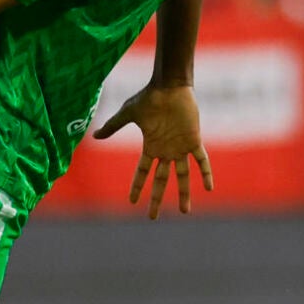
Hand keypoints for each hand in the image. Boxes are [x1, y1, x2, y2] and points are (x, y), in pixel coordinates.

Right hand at [91, 83, 212, 219]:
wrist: (168, 86)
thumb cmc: (148, 98)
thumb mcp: (127, 114)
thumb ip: (113, 126)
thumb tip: (95, 136)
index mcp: (151, 146)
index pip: (142, 171)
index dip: (137, 186)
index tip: (132, 202)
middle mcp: (166, 151)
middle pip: (161, 179)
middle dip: (156, 198)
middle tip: (153, 217)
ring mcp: (180, 147)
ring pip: (182, 175)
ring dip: (184, 193)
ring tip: (185, 211)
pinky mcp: (193, 140)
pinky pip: (201, 160)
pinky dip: (205, 173)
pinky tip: (208, 188)